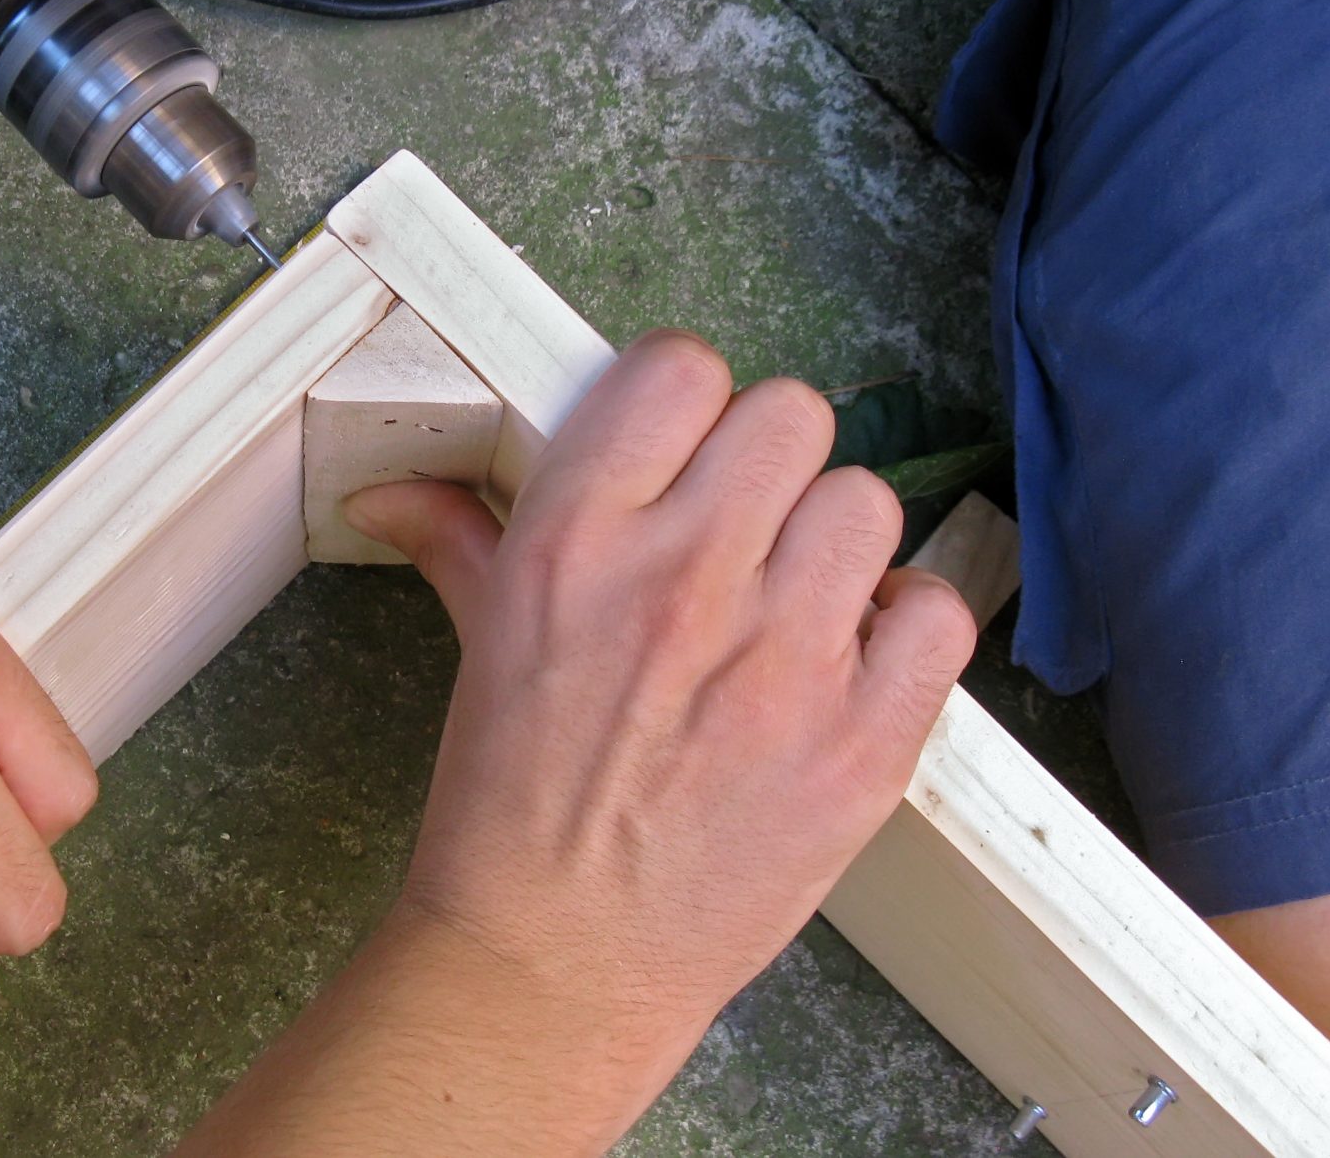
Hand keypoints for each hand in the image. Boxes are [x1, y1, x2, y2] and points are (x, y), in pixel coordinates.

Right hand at [172, 331, 974, 1155]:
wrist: (555, 962)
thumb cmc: (510, 803)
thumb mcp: (483, 645)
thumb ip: (458, 540)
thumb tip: (392, 489)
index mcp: (576, 537)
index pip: (680, 367)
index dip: (689, 400)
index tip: (684, 446)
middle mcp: (682, 577)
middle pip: (791, 415)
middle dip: (767, 464)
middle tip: (741, 528)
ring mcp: (782, 661)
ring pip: (867, 504)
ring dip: (834, 546)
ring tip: (794, 604)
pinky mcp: (861, 744)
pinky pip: (937, 616)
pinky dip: (905, 630)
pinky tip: (853, 660)